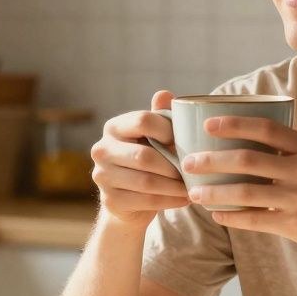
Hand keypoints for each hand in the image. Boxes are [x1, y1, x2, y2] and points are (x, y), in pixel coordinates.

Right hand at [90, 90, 189, 227]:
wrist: (130, 198)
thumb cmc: (147, 158)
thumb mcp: (154, 136)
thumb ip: (160, 116)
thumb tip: (164, 94)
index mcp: (114, 127)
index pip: (142, 121)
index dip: (167, 130)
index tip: (184, 142)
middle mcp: (102, 150)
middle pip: (144, 156)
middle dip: (173, 165)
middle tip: (194, 171)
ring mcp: (102, 176)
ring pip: (147, 182)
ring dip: (175, 186)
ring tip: (193, 186)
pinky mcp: (111, 200)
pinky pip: (146, 201)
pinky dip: (170, 200)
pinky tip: (184, 199)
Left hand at [181, 116, 296, 262]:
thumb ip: (290, 151)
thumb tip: (247, 139)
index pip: (267, 129)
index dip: (235, 124)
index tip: (209, 124)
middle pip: (248, 160)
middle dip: (212, 160)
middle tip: (188, 162)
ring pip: (245, 193)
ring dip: (214, 193)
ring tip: (194, 193)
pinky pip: (255, 220)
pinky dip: (232, 218)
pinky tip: (217, 216)